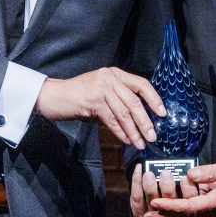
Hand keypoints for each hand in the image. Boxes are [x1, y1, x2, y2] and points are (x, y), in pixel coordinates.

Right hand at [37, 68, 166, 149]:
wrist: (53, 96)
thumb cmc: (77, 96)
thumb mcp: (101, 92)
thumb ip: (118, 101)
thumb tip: (139, 119)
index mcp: (115, 73)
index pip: (141, 84)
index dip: (154, 99)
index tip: (163, 113)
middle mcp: (110, 78)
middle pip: (135, 101)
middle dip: (146, 121)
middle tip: (153, 135)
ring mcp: (101, 88)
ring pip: (125, 113)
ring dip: (135, 131)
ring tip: (141, 142)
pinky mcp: (93, 101)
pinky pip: (112, 120)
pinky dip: (121, 132)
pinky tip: (127, 140)